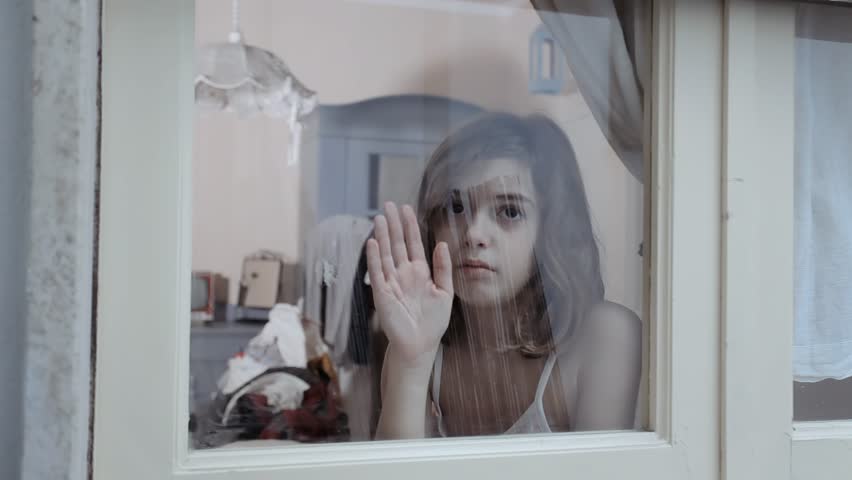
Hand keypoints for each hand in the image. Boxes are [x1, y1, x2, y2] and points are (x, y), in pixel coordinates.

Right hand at [366, 202, 453, 366]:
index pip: (413, 244)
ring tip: (380, 217)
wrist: (419, 345)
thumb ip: (443, 268)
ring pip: (386, 254)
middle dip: (394, 224)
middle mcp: (403, 274)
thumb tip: (442, 244)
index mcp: (419, 273)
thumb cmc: (433, 323)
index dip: (410, 226)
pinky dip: (374, 258)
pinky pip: (376, 272)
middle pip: (398, 244)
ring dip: (383, 236)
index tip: (406, 209)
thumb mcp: (445, 293)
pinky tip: (373, 242)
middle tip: (389, 205)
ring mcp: (391, 282)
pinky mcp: (382, 293)